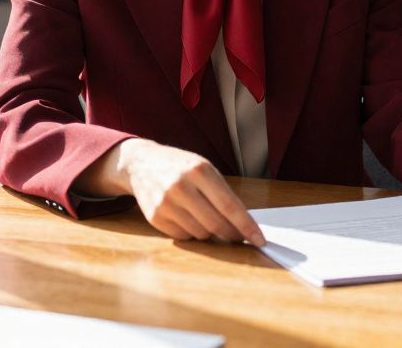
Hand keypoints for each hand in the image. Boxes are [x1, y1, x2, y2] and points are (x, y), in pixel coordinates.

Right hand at [80, 138, 265, 244]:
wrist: (142, 164)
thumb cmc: (179, 166)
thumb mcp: (204, 168)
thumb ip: (222, 193)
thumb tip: (243, 224)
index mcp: (199, 170)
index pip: (229, 206)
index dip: (246, 226)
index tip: (259, 239)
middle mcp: (181, 186)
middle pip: (216, 224)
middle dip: (232, 234)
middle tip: (239, 236)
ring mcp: (165, 203)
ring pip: (201, 234)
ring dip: (210, 233)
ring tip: (207, 218)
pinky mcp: (155, 217)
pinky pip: (184, 237)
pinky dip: (192, 233)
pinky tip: (189, 219)